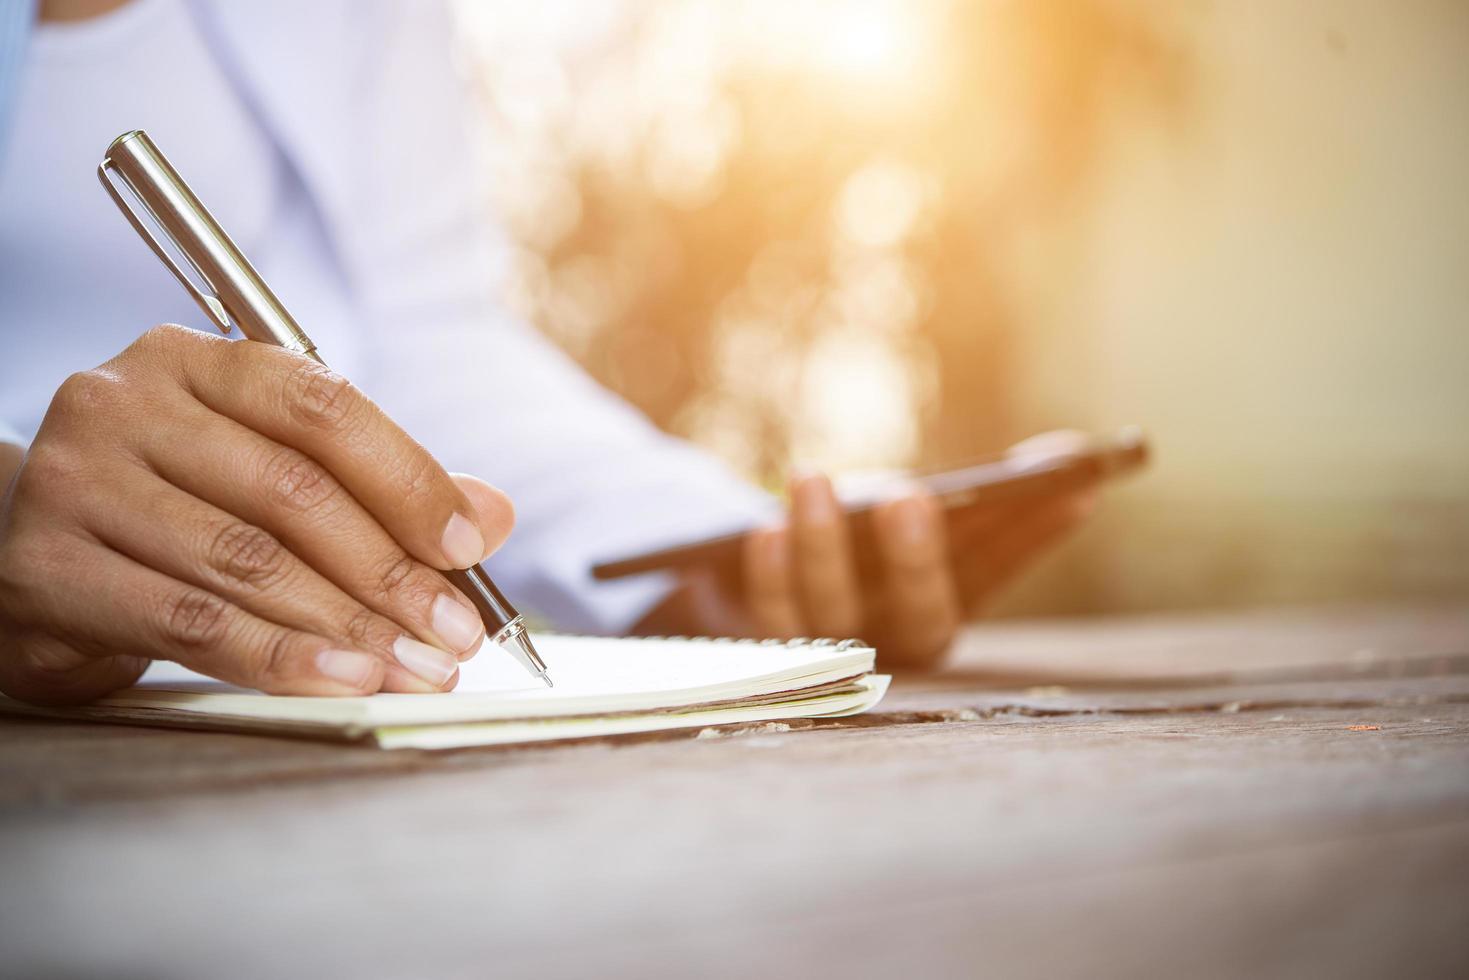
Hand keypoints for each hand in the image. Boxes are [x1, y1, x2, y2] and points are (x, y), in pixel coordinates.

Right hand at [0, 325, 513, 704]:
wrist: (29, 559)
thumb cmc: (170, 510)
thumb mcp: (268, 478)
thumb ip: (378, 489)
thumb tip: (491, 515)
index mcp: (193, 361)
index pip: (321, 405)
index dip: (407, 479)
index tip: (470, 545)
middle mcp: (125, 403)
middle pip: (291, 489)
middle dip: (392, 572)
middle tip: (455, 633)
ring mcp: (76, 480)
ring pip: (247, 561)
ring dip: (349, 626)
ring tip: (416, 665)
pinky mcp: (44, 566)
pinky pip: (190, 621)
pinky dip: (280, 658)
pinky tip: (342, 680)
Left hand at [636, 431, 1096, 669]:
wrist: (753, 602)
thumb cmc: (858, 554)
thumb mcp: (915, 526)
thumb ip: (986, 502)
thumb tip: (1071, 450)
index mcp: (941, 612)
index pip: (998, 571)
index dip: (1033, 534)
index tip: (1071, 486)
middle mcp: (894, 647)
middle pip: (917, 617)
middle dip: (915, 559)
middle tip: (907, 495)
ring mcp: (831, 655)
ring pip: (828, 618)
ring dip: (820, 550)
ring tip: (810, 477)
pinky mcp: (765, 653)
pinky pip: (768, 624)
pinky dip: (768, 580)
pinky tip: (764, 530)